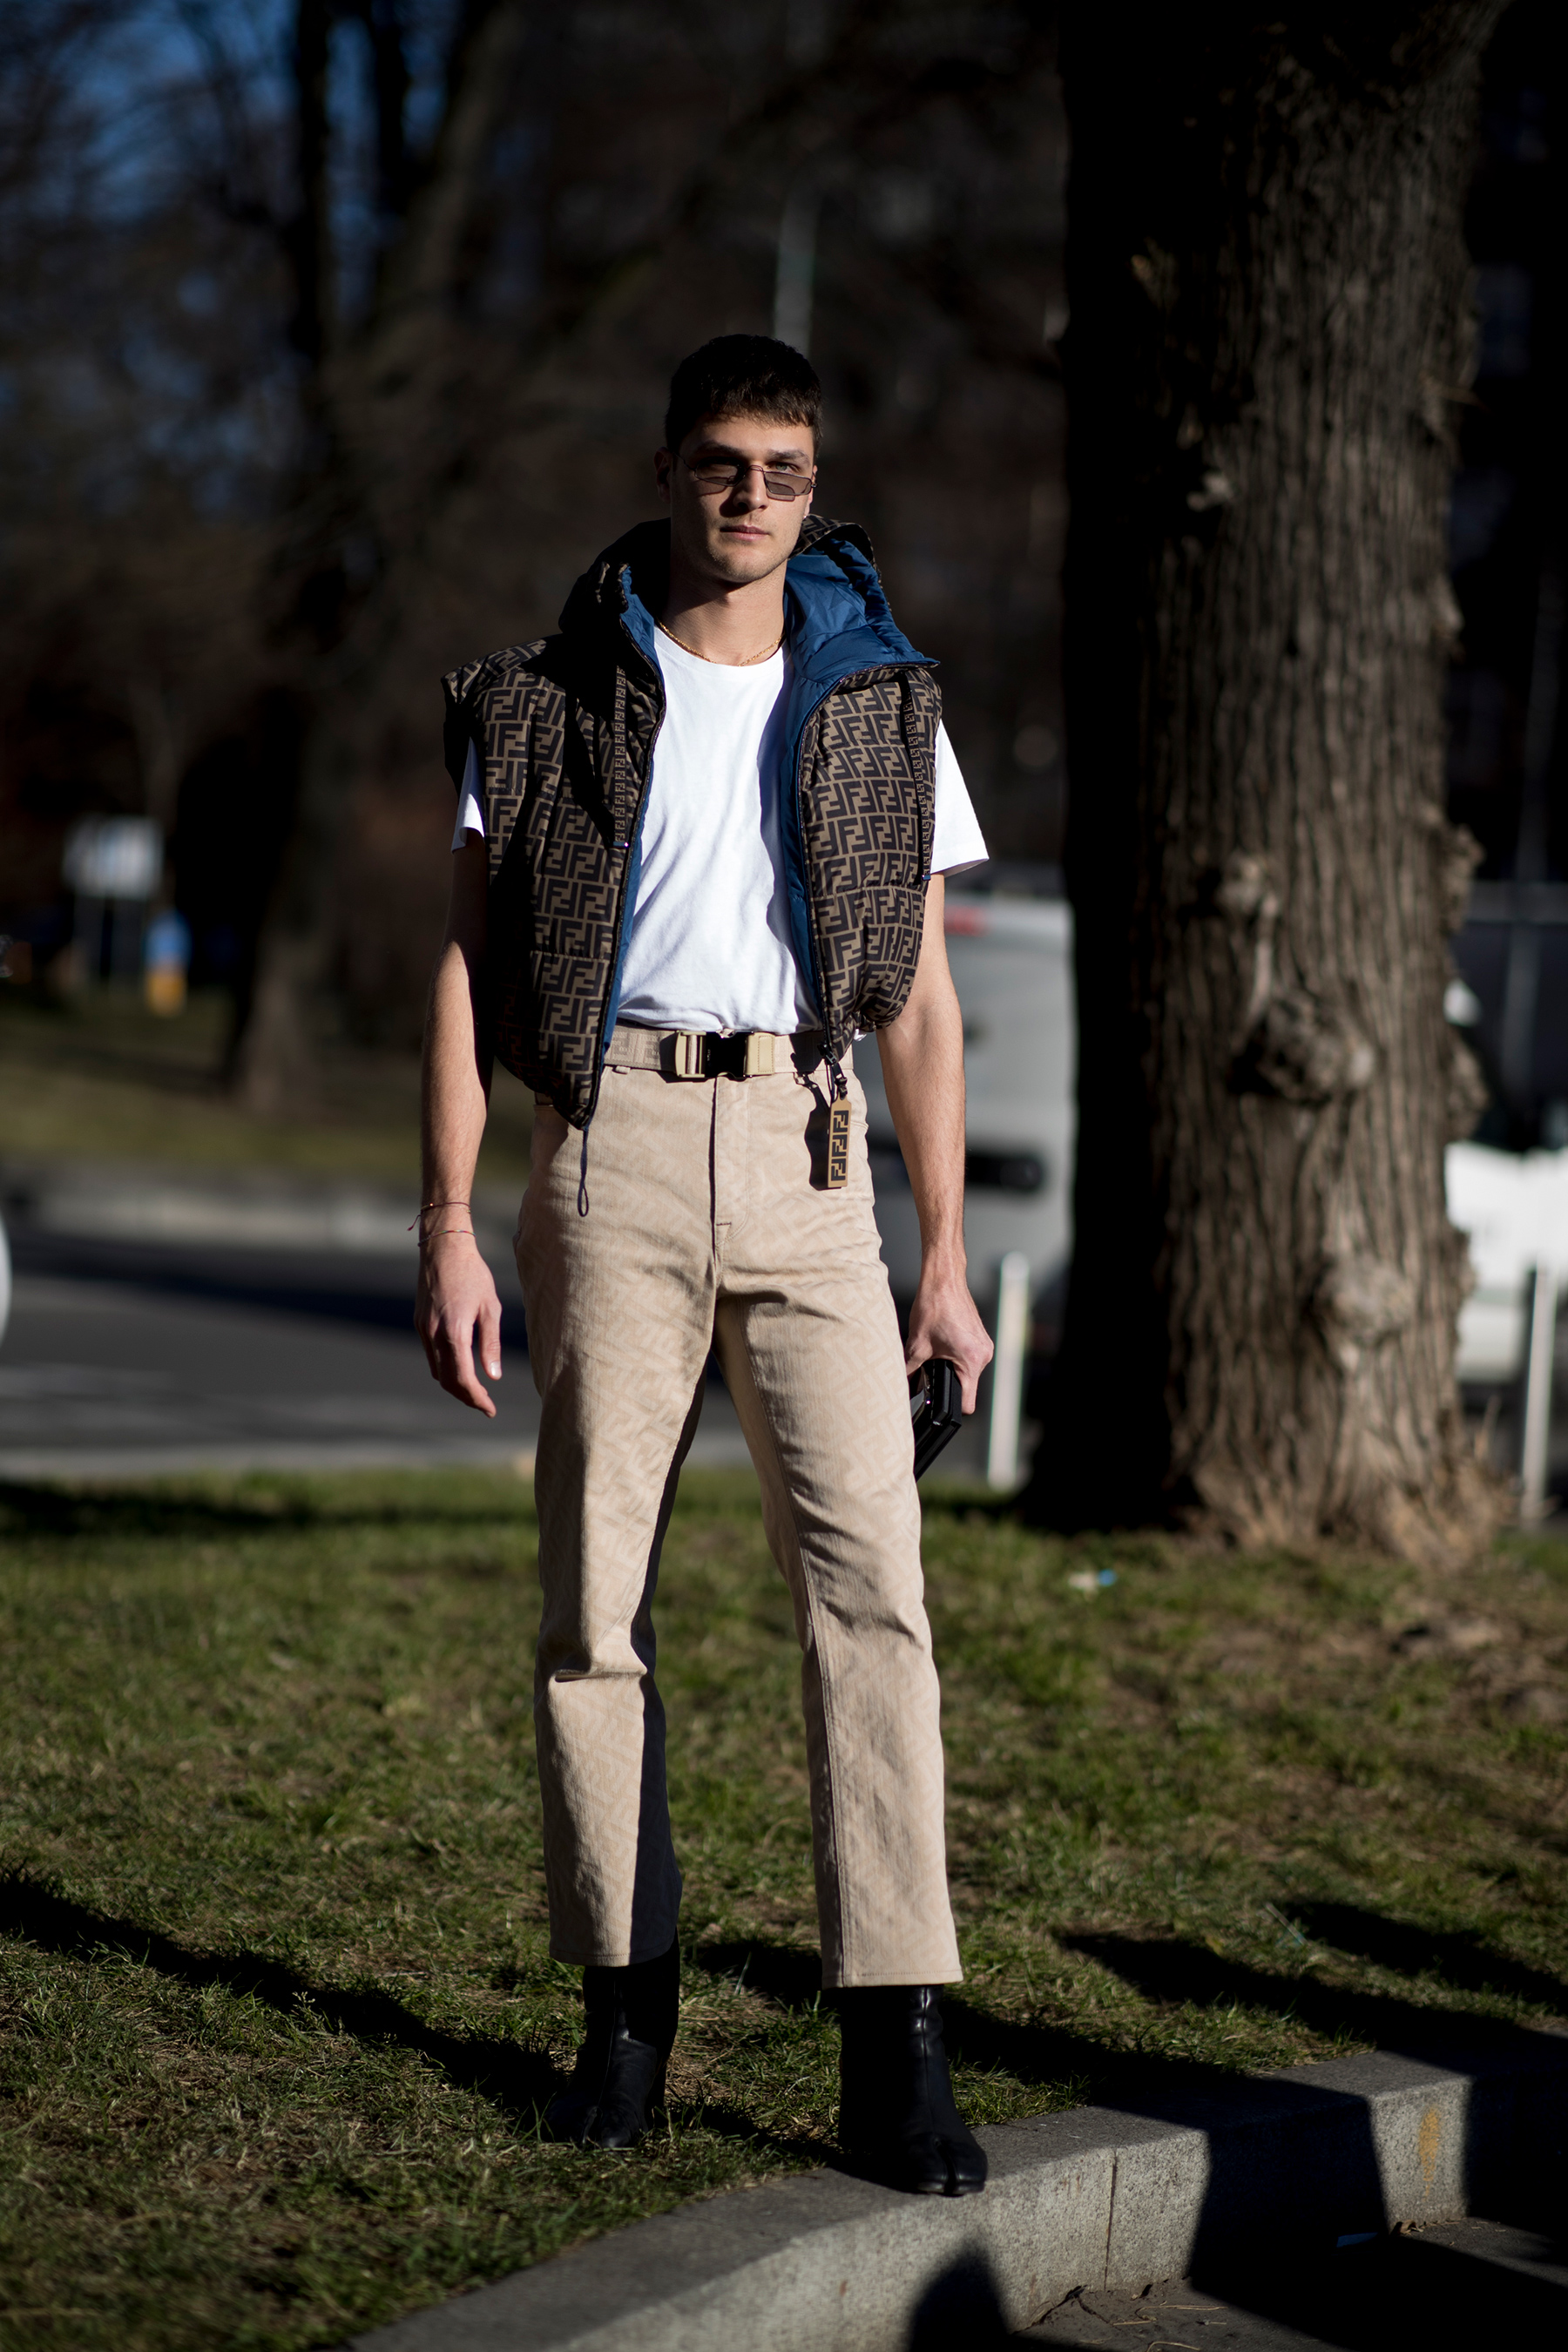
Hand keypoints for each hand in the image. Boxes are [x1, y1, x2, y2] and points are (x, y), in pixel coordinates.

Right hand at [416, 1234, 503, 1415]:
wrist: (443, 1248)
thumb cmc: (473, 1274)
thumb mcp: (490, 1307)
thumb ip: (490, 1344)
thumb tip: (493, 1376)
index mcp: (454, 1332)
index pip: (463, 1378)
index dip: (477, 1399)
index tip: (490, 1410)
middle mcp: (433, 1334)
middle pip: (447, 1381)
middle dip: (466, 1397)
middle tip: (485, 1405)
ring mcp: (422, 1329)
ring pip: (436, 1370)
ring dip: (454, 1385)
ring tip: (475, 1391)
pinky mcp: (419, 1323)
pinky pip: (430, 1355)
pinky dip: (445, 1369)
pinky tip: (460, 1369)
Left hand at [904, 1258, 992, 1413]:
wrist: (944, 1280)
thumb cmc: (934, 1306)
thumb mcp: (917, 1345)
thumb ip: (910, 1371)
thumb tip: (903, 1387)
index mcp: (971, 1361)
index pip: (968, 1402)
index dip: (951, 1406)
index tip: (938, 1405)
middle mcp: (983, 1355)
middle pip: (967, 1385)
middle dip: (947, 1382)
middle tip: (929, 1372)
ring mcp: (984, 1345)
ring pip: (967, 1370)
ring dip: (951, 1367)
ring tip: (935, 1353)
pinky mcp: (981, 1337)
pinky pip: (970, 1356)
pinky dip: (956, 1355)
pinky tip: (942, 1344)